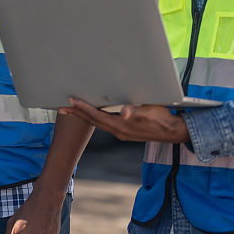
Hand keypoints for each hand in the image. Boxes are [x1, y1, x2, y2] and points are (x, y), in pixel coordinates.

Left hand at [58, 98, 190, 143]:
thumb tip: (125, 112)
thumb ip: (137, 112)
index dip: (83, 108)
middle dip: (76, 114)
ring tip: (70, 109)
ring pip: (97, 123)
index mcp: (121, 126)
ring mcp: (121, 132)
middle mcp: (118, 131)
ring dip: (83, 116)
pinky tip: (91, 114)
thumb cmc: (162, 119)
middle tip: (60, 107)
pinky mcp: (124, 131)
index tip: (70, 101)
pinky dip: (94, 118)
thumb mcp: (150, 113)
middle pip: (92, 121)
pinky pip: (104, 124)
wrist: (173, 132)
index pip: (97, 116)